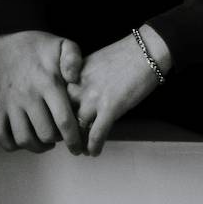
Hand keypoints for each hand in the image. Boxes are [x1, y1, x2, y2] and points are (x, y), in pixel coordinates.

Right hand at [0, 30, 84, 152]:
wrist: (9, 39)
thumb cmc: (40, 46)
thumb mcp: (63, 45)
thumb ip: (74, 59)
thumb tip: (75, 80)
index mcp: (48, 83)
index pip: (63, 121)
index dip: (73, 139)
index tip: (78, 147)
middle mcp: (28, 95)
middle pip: (45, 134)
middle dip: (57, 141)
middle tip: (61, 137)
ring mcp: (10, 102)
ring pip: (23, 139)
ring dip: (37, 146)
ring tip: (45, 140)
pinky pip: (0, 135)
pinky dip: (12, 144)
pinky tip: (24, 137)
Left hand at [68, 31, 168, 156]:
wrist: (146, 51)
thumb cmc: (124, 54)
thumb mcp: (94, 63)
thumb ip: (82, 79)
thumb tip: (80, 97)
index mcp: (74, 74)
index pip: (56, 99)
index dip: (56, 114)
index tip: (59, 123)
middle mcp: (79, 86)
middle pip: (63, 115)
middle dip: (63, 130)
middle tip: (66, 140)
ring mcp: (94, 97)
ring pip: (77, 128)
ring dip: (77, 143)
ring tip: (80, 150)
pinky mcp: (111, 108)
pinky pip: (96, 134)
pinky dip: (94, 147)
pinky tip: (95, 152)